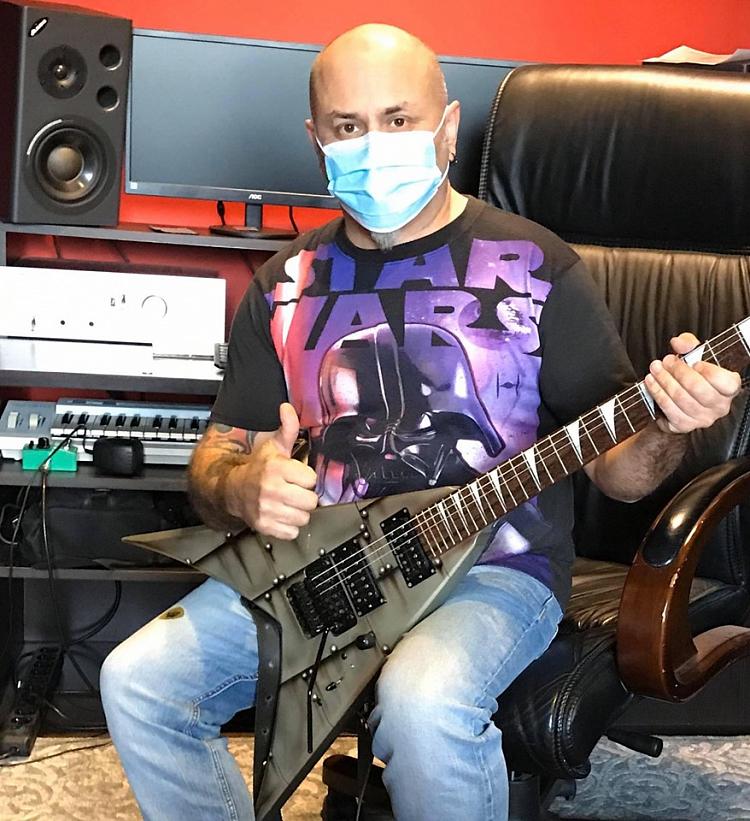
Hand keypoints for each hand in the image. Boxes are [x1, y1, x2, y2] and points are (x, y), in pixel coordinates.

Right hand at [225, 403, 317, 538]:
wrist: (232, 489)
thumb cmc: (257, 468)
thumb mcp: (273, 446)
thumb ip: (287, 428)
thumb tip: (287, 408)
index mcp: (276, 468)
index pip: (311, 479)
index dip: (306, 478)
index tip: (297, 477)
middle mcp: (271, 490)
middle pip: (311, 501)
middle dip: (305, 496)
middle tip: (294, 491)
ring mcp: (267, 509)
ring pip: (303, 518)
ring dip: (298, 512)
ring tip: (288, 503)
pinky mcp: (265, 526)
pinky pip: (292, 532)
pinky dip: (289, 526)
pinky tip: (281, 514)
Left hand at [644, 333, 741, 433]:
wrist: (681, 398)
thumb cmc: (692, 375)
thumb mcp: (695, 356)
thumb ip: (689, 344)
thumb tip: (678, 343)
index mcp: (729, 388)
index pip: (726, 382)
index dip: (709, 372)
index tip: (693, 362)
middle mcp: (719, 406)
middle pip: (697, 389)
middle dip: (677, 372)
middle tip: (665, 361)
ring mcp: (703, 418)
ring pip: (680, 399)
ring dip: (664, 382)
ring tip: (654, 369)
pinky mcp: (685, 426)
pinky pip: (669, 410)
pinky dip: (658, 394)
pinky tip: (652, 384)